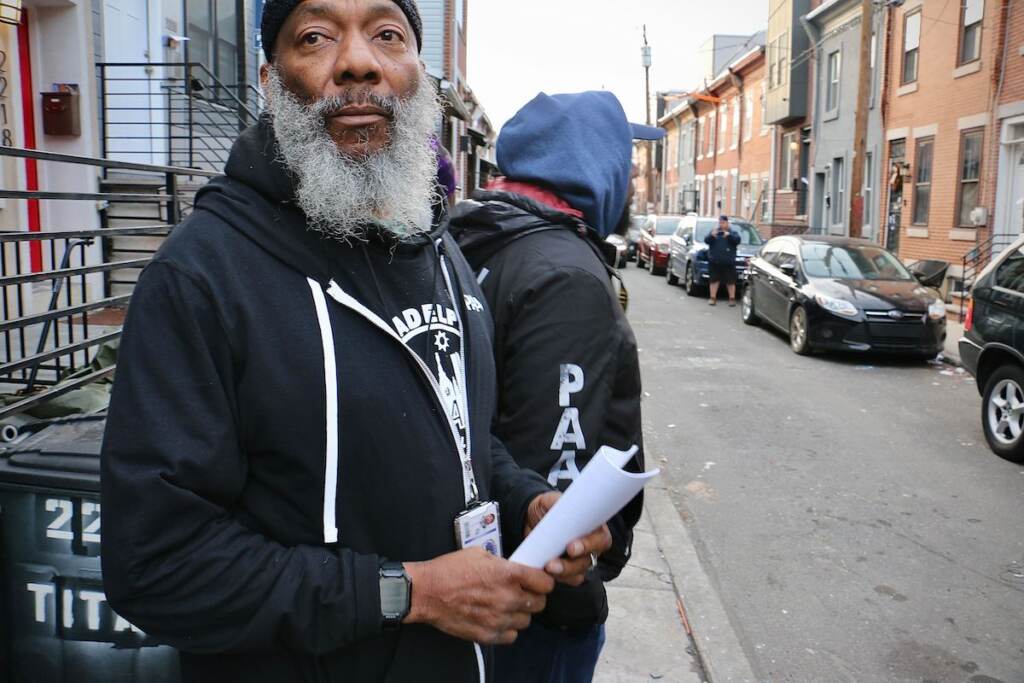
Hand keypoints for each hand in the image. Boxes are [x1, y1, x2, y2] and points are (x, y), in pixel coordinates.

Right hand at [404, 548, 553, 644]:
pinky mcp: (487, 634)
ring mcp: (498, 619)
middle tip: (522, 593)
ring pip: (526, 621)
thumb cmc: (448, 571)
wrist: (426, 592)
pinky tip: (496, 618)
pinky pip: (511, 636)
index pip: (545, 583)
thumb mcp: (479, 554)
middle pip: (539, 604)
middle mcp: (508, 598)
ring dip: (519, 614)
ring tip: (506, 606)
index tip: (539, 582)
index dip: (543, 581)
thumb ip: (502, 564)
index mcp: (508, 574)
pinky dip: (507, 629)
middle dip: (533, 597)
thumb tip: (513, 568)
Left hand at [525, 492, 612, 586]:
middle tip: (552, 564)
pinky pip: (569, 579)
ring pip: (579, 572)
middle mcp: (592, 544)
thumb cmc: (547, 507)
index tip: (570, 548)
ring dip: (562, 573)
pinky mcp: (570, 570)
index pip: (601, 539)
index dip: (588, 545)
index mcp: (594, 526)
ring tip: (546, 568)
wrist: (531, 519)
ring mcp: (582, 559)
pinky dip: (558, 578)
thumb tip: (562, 510)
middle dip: (571, 564)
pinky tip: (545, 574)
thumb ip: (558, 502)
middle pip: (589, 560)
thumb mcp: (551, 500)